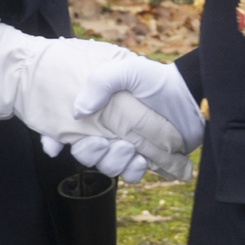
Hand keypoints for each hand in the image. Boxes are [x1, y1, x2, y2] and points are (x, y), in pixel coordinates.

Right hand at [0, 30, 195, 180]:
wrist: (187, 94)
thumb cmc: (153, 79)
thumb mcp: (126, 69)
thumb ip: (101, 82)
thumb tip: (78, 111)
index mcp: (96, 113)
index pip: (66, 132)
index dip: (57, 142)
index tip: (65, 143)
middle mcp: (107, 131)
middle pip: (86, 155)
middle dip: (95, 154)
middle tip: (112, 143)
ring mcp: (126, 147)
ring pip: (108, 168)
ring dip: (117, 163)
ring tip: (133, 151)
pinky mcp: (145, 159)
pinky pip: (131, 175)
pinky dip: (135, 171)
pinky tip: (144, 160)